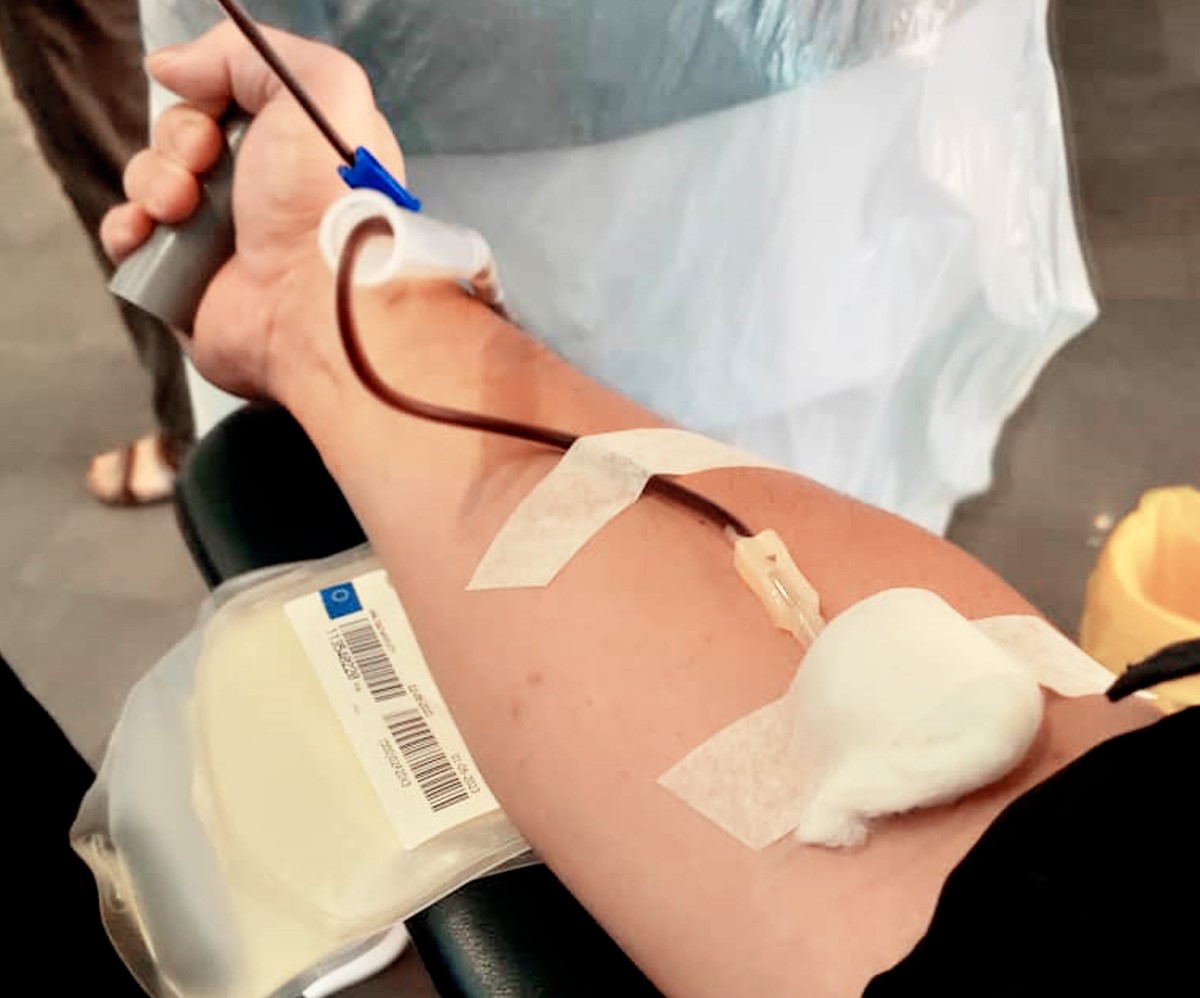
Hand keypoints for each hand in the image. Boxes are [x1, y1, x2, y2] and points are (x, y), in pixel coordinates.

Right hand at [100, 22, 404, 399]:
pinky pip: (131, 243)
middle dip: (179, 140)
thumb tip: (173, 66)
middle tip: (202, 166)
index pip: (232, 101)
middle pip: (184, 137)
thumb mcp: (324, 89)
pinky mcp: (186, 286)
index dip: (211, 95)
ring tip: (180, 210)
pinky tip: (148, 233)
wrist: (312, 306)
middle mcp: (264, 196)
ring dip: (153, 182)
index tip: (216, 110)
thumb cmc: (328, 204)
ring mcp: (223, 243)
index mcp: (302, 151)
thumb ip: (251, 54)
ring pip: (151, 184)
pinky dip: (127, 231)